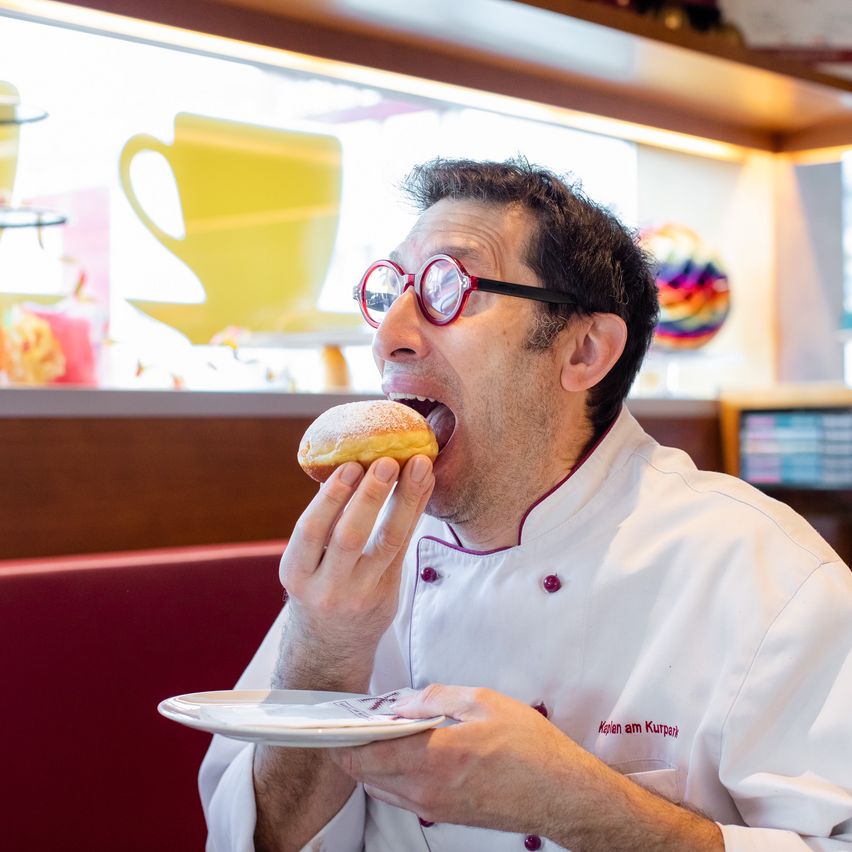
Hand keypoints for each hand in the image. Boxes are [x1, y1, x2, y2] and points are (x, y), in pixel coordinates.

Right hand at [279, 455, 433, 681]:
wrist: (330, 645)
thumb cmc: (317, 585)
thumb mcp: (305, 563)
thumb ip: (322, 524)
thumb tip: (349, 461)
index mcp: (296, 572)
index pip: (311, 531)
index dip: (331, 497)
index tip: (350, 464)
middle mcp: (326, 587)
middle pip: (350, 537)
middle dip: (370, 496)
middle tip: (388, 461)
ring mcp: (360, 594)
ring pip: (387, 543)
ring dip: (405, 500)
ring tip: (419, 466)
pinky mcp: (387, 596)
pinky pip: (405, 548)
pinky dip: (415, 512)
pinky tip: (425, 486)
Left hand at [328, 684, 574, 834]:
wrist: (560, 793)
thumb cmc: (530, 748)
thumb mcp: (484, 703)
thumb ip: (436, 698)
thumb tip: (404, 702)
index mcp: (433, 758)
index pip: (365, 754)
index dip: (343, 737)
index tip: (334, 720)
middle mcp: (426, 790)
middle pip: (366, 774)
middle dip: (353, 748)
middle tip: (358, 720)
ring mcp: (434, 808)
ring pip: (381, 788)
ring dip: (372, 763)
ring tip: (382, 732)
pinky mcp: (444, 816)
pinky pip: (402, 797)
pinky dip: (392, 775)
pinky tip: (407, 752)